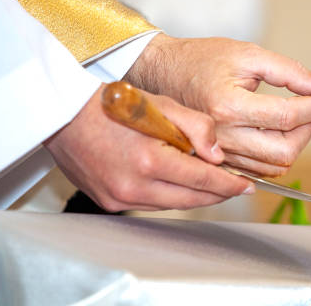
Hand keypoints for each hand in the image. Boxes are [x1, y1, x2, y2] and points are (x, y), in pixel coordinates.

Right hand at [44, 84, 254, 211]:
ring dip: (195, 196)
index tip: (246, 186)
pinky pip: (151, 204)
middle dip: (217, 194)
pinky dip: (169, 196)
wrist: (64, 113)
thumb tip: (218, 155)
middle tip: (236, 186)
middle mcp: (133, 185)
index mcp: (149, 159)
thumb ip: (197, 127)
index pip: (202, 180)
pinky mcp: (108, 201)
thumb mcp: (161, 104)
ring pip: (172, 205)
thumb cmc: (112, 104)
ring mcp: (118, 197)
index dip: (229, 185)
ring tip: (211, 183)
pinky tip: (178, 182)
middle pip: (191, 199)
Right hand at [124, 35, 310, 175]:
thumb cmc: (201, 59)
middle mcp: (223, 135)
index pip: (288, 117)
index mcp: (229, 106)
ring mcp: (220, 151)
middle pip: (285, 151)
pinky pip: (259, 169)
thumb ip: (288, 71)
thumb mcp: (247, 54)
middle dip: (308, 130)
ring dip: (294, 142)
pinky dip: (276, 153)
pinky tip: (275, 130)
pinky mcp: (219, 159)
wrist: (165, 73)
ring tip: (292, 116)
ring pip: (274, 165)